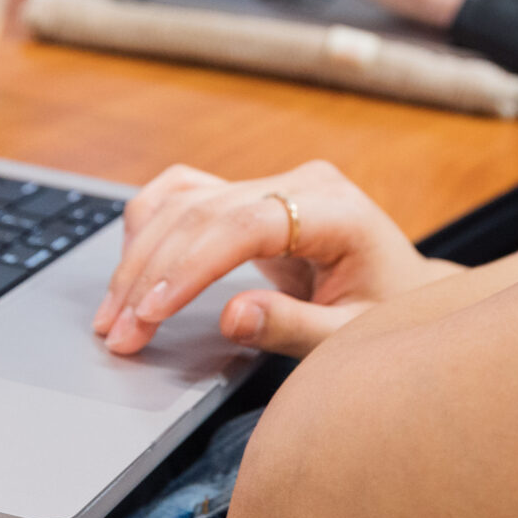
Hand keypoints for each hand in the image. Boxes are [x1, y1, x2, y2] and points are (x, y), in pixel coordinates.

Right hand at [94, 160, 453, 357]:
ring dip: (140, 257)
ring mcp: (273, 182)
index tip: (151, 314)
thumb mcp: (351, 336)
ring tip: (113, 315)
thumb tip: (231, 317)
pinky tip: (131, 265)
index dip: (191, 267)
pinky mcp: (250, 193)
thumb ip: (294, 326)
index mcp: (335, 207)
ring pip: (185, 201)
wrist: (405, 293)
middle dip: (151, 275)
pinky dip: (151, 225)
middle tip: (118, 334)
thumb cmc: (387, 314)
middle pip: (204, 211)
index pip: (245, 224)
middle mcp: (300, 182)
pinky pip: (187, 193)